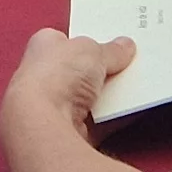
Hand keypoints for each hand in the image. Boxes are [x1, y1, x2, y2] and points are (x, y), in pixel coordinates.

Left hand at [2, 27, 135, 129]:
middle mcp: (41, 76)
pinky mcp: (65, 130)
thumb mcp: (93, 50)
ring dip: (106, 95)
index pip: (65, 41)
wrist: (44, 120)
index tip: (111, 43)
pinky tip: (126, 112)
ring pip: (88, 98)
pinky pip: (95, 122)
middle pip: (79, 72)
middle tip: (125, 65)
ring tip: (130, 87)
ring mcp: (51, 106)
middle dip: (101, 71)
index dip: (87, 42)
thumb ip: (110, 50)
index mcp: (41, 46)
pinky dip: (110, 118)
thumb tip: (123, 47)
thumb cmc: (55, 75)